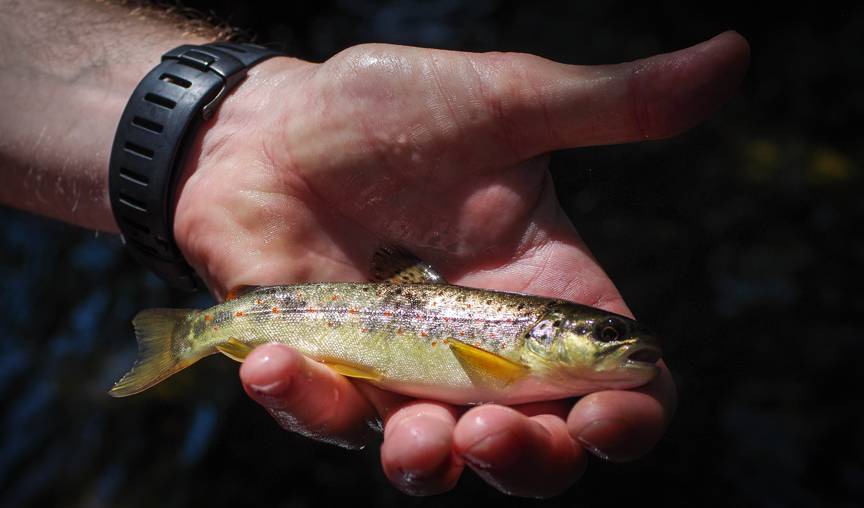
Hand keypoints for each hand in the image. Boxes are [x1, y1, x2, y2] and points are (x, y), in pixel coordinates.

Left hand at [173, 32, 748, 496]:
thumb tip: (732, 54)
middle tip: (497, 435)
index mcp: (540, 296)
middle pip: (530, 450)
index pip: (611, 386)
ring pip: (431, 457)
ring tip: (417, 441)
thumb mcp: (507, 103)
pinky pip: (322, 413)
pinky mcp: (322, 369)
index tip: (607, 414)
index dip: (626, 417)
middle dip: (527, 463)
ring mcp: (396, 371)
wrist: (275, 122)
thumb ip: (611, 104)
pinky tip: (278, 364)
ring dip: (428, 463)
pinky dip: (304, 402)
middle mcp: (476, 352)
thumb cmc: (393, 112)